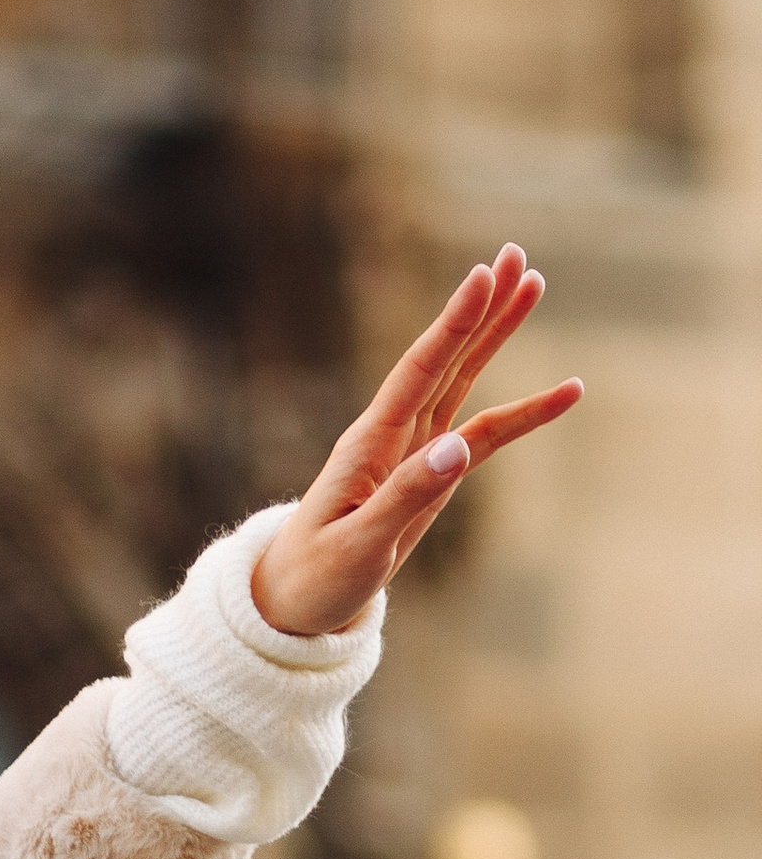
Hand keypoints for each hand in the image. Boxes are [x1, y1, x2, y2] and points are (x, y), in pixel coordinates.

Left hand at [247, 245, 581, 638]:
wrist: (293, 601)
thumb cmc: (316, 575)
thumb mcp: (360, 544)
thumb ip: (406, 496)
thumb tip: (457, 449)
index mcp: (369, 445)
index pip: (418, 371)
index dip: (452, 324)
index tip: (481, 276)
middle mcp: (392, 436)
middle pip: (445, 361)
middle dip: (481, 310)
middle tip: (516, 256)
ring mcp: (414, 452)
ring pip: (464, 383)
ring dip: (497, 337)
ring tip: (533, 286)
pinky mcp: (432, 475)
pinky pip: (486, 434)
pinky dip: (525, 413)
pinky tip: (566, 392)